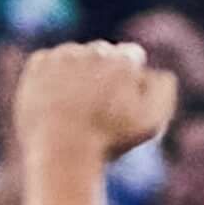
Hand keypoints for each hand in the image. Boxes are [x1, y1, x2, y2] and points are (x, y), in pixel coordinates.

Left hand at [15, 39, 179, 162]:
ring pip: (76, 56)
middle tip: (95, 108)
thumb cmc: (109, 143)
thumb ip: (164, 88)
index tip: (119, 103)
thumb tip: (152, 71)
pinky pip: (50, 61)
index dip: (127, 80)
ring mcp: (65, 55)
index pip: (131, 55)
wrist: (61, 154)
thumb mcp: (152, 123)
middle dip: (102, 74)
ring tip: (74, 107)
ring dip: (77, 74)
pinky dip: (51, 77)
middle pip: (103, 54)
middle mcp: (95, 50)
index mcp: (124, 59)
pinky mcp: (39, 64)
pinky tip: (54, 101)